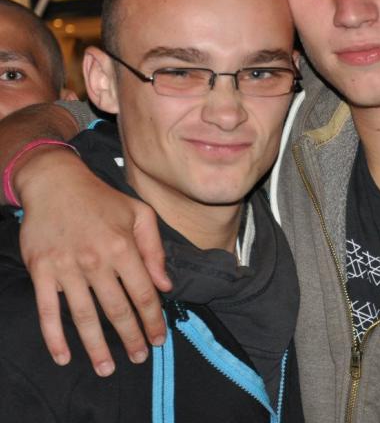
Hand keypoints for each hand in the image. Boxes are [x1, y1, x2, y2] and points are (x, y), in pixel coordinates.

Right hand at [16, 147, 171, 375]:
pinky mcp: (42, 271)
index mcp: (123, 247)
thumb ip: (155, 249)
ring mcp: (67, 268)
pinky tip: (64, 356)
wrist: (56, 183)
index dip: (153, 319)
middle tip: (139, 357)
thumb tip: (165, 284)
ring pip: (84, 316)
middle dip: (130, 338)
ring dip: (97, 346)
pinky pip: (48, 310)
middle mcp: (97, 261)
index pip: (143, 293)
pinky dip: (54, 336)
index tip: (159, 338)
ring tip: (107, 368)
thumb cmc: (102, 199)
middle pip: (117, 309)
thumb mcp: (139, 213)